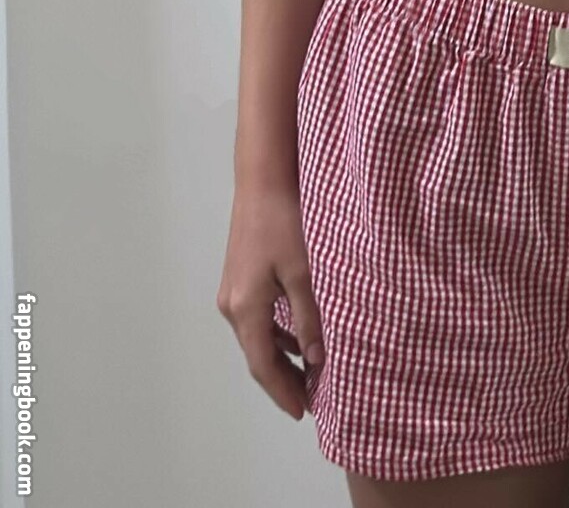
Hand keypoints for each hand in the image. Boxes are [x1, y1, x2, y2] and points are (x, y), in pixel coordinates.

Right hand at [217, 183, 323, 422]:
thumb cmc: (284, 220)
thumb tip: (316, 359)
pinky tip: (299, 335)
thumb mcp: (304, 272)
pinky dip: (277, 333)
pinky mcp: (240, 275)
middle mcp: (232, 304)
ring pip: (258, 336)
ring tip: (310, 372)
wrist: (263, 178)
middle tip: (310, 400)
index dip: (283, 392)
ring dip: (282, 356)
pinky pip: (258, 317)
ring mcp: (233, 289)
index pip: (263, 365)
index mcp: (245, 308)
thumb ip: (309, 318)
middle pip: (257, 354)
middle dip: (283, 379)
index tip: (303, 412)